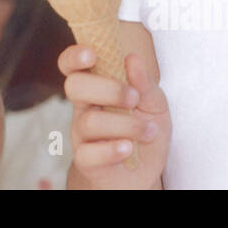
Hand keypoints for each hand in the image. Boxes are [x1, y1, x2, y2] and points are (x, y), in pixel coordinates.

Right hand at [58, 44, 169, 188]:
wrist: (146, 172)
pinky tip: (129, 149)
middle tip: (133, 99)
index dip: (74, 56)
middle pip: (74, 86)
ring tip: (148, 131)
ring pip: (89, 121)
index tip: (92, 54)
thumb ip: (144, 84)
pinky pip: (88, 153)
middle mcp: (84, 108)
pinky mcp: (85, 161)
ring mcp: (81, 135)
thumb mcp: (155, 105)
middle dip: (107, 89)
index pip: (72, 66)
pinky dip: (112, 150)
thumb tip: (132, 58)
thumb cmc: (145, 131)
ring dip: (125, 125)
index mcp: (96, 88)